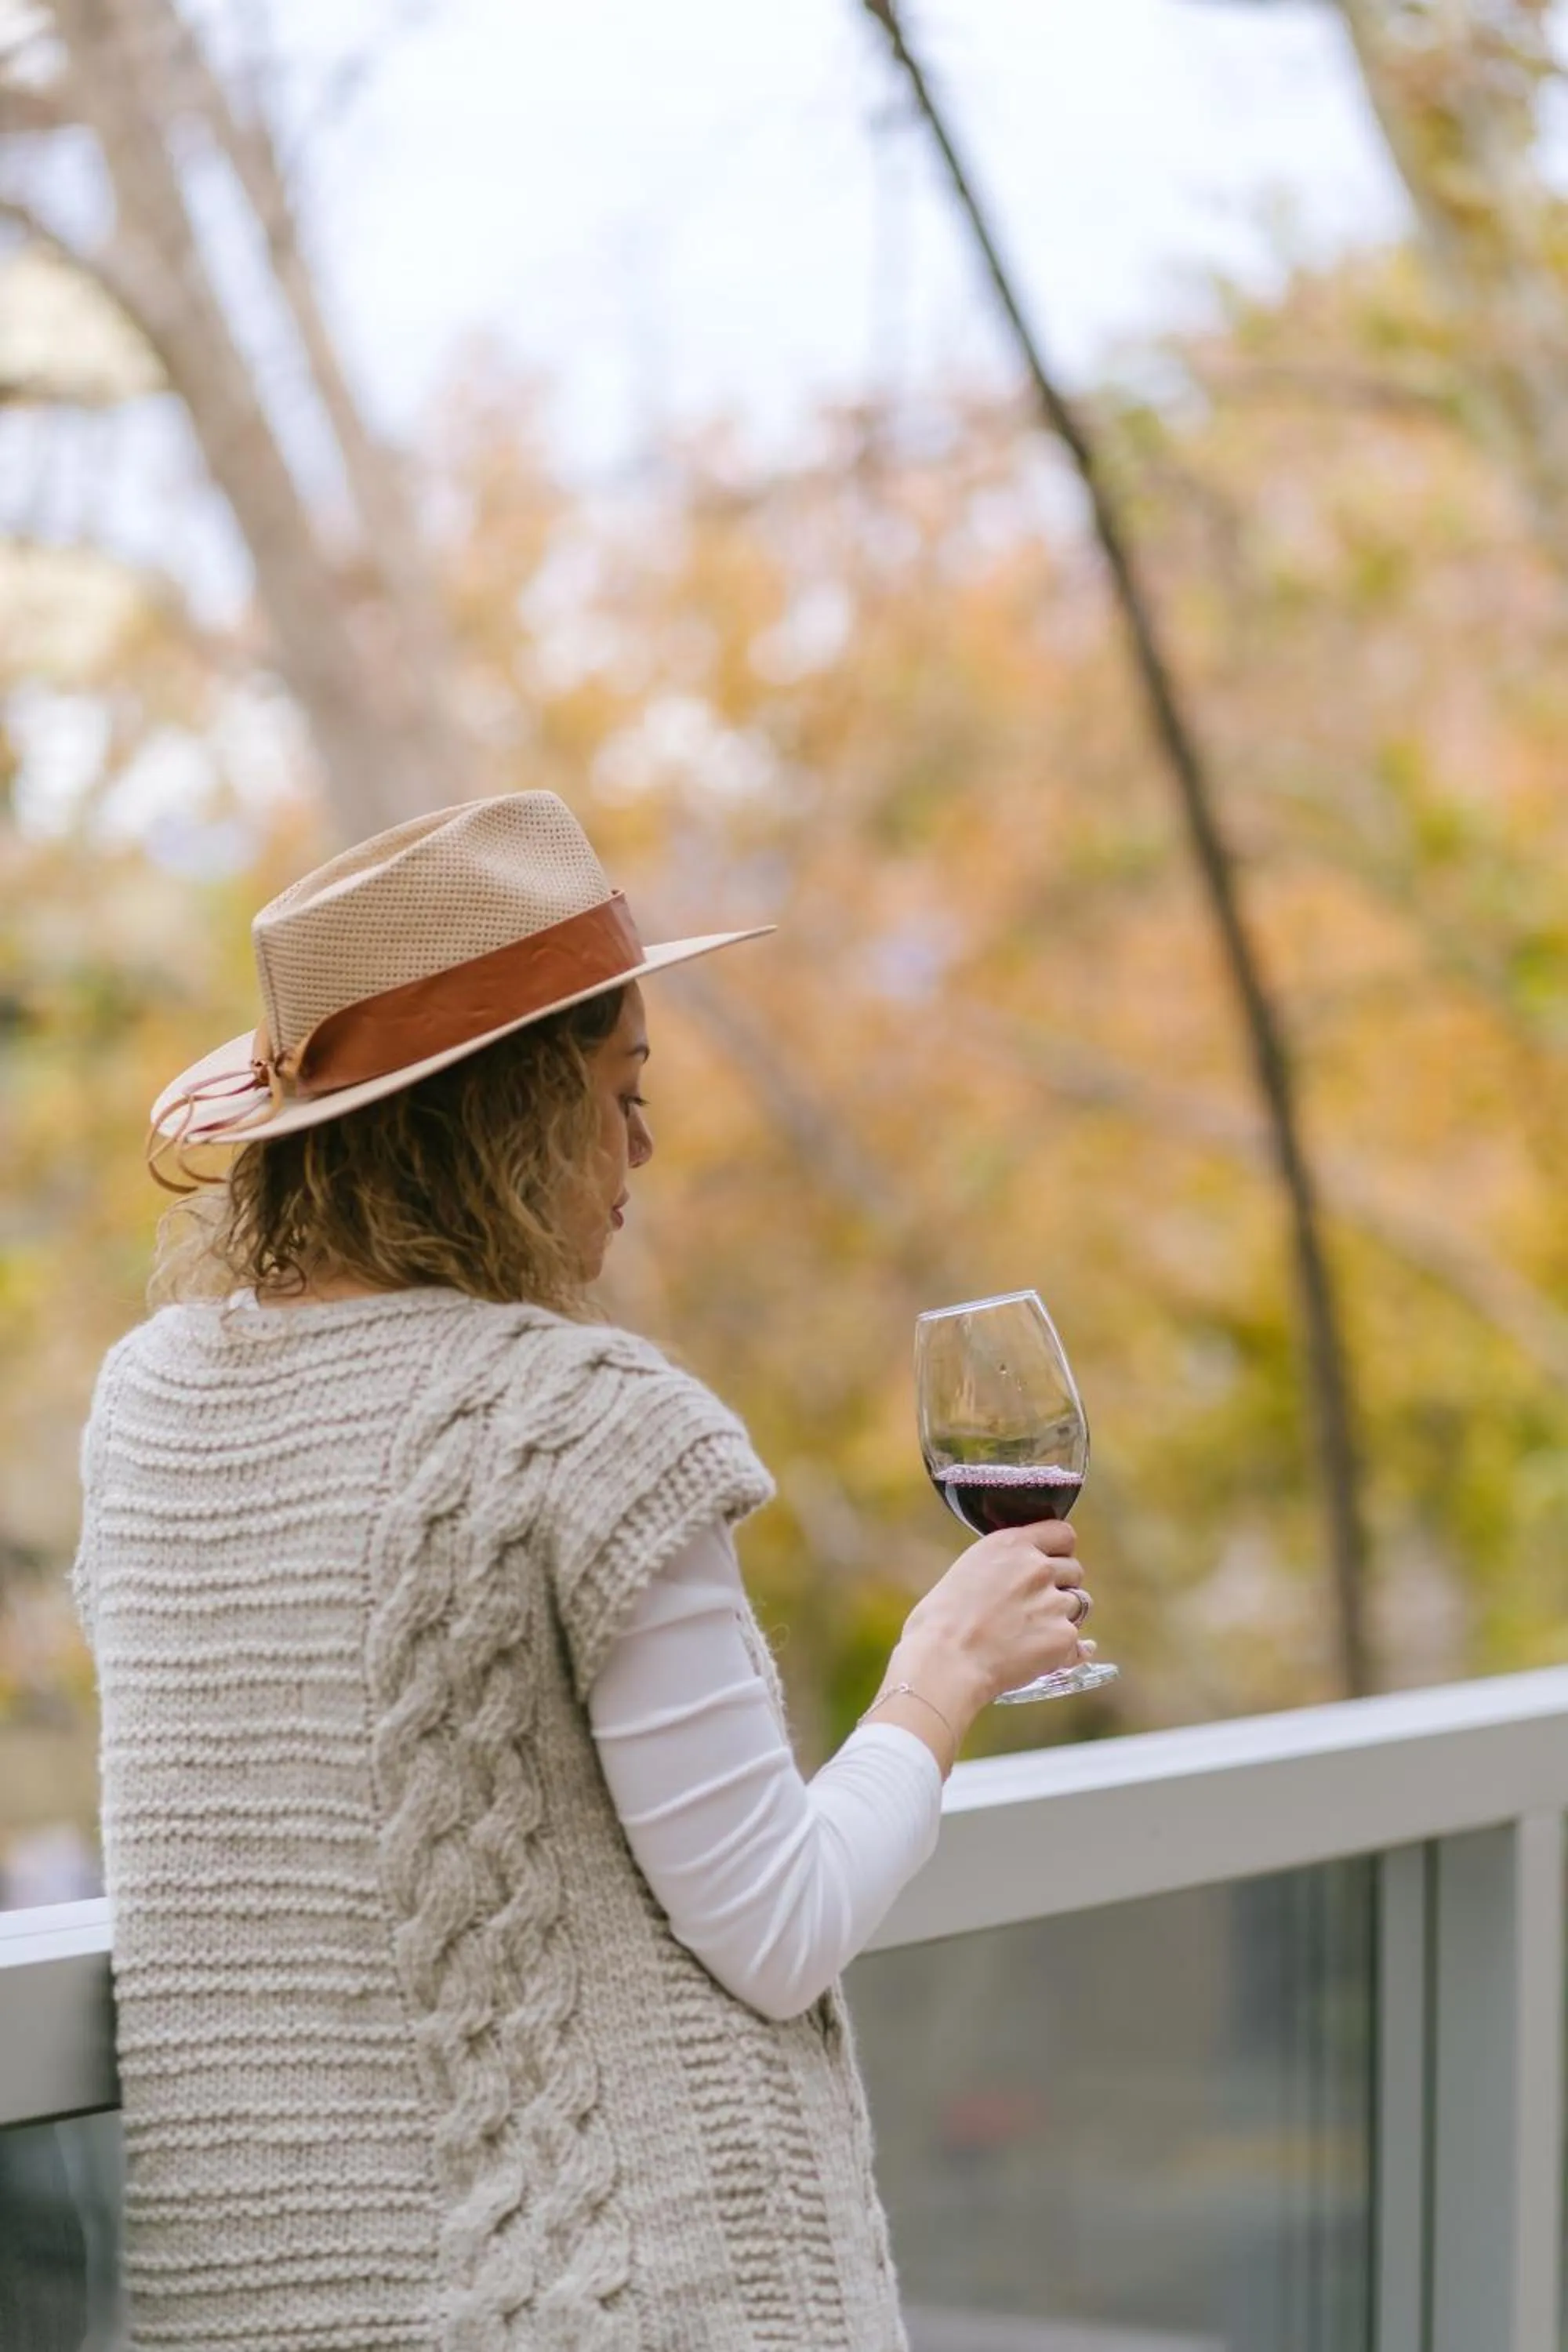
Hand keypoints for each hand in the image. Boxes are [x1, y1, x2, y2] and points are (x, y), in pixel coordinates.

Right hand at [893, 1521, 1089, 1723]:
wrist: (946, 1663)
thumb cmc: (939, 1622)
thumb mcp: (966, 1570)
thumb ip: (1001, 1566)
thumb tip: (1013, 1578)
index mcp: (1012, 1545)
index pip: (1063, 1534)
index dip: (1059, 1551)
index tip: (1050, 1563)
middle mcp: (1038, 1568)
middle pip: (1075, 1570)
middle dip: (1061, 1586)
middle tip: (1035, 1606)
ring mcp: (1054, 1602)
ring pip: (1078, 1605)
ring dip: (1061, 1617)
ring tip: (1030, 1635)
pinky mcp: (1063, 1637)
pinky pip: (1077, 1643)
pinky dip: (1064, 1651)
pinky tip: (1044, 1657)